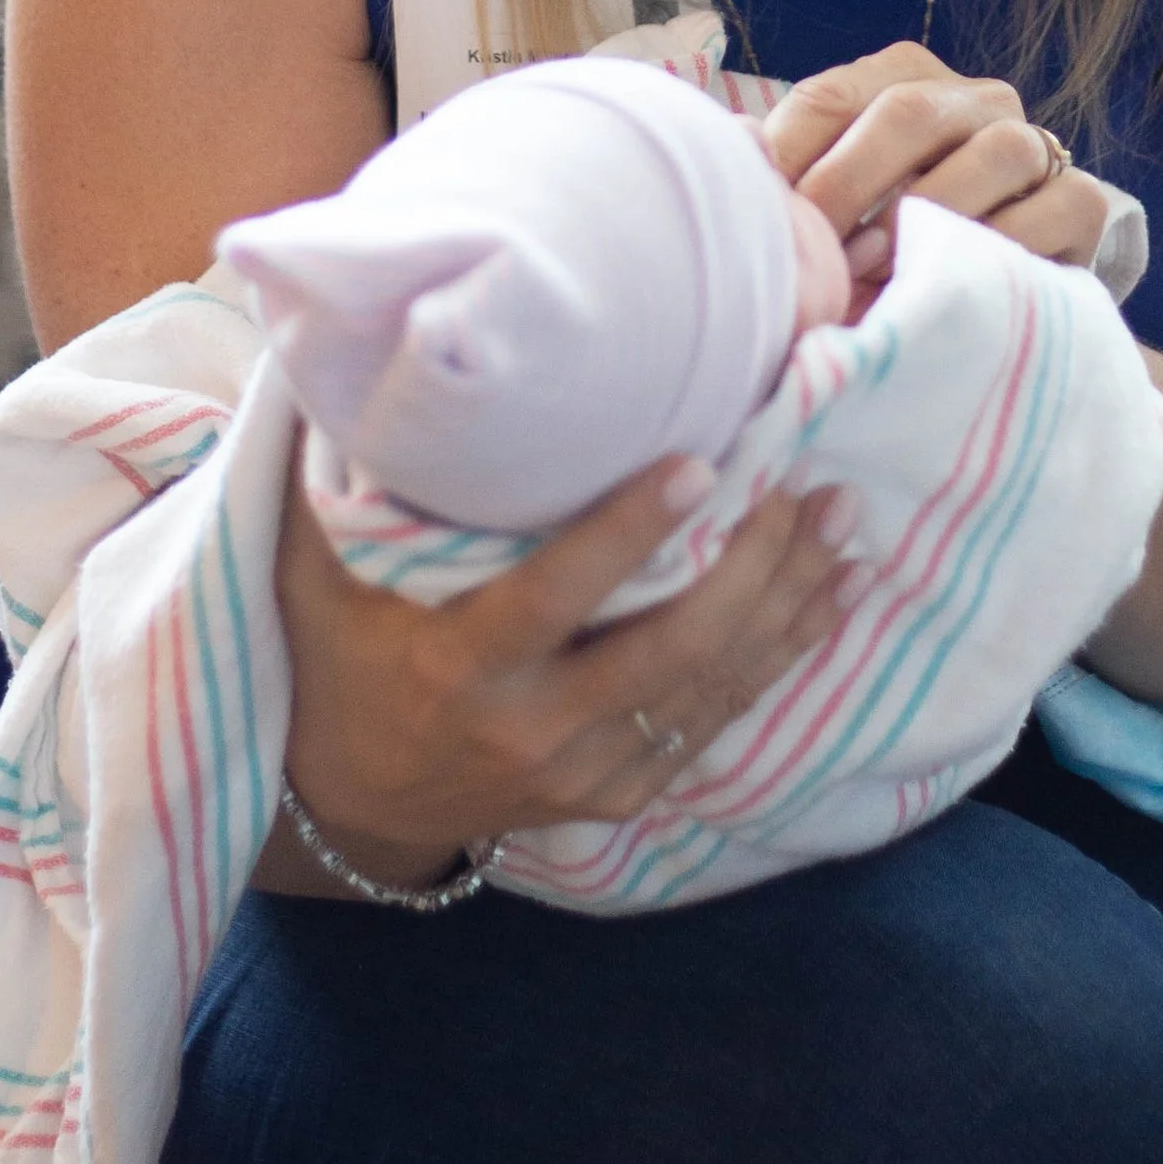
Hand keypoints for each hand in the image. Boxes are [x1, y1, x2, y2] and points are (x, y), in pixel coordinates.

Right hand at [267, 454, 857, 891]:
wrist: (350, 801)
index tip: (698, 466)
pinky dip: (779, 659)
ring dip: (789, 606)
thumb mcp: (316, 573)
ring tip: (846, 529)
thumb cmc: (337, 651)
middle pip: (669, 648)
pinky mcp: (617, 795)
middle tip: (816, 490)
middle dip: (755, 568)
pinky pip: (713, 723)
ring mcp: (582, 772)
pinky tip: (829, 600)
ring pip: (709, 687)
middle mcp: (529, 728)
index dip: (628, 535)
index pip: (556, 597)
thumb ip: (344, 483)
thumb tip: (360, 362)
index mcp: (458, 665)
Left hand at [762, 42, 1110, 287]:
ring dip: (927, 215)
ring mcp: (1036, 145)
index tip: (762, 211)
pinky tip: (953, 277)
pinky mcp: (1082, 202)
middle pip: (911, 113)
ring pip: (992, 153)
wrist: (997, 291)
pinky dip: (998, 245)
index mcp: (904, 79)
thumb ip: (791, 176)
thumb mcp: (837, 206)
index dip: (792, 153)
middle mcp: (975, 98)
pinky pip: (1050, 209)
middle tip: (817, 247)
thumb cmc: (893, 244)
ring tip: (877, 271)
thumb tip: (732, 155)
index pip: (834, 95)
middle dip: (853, 182)